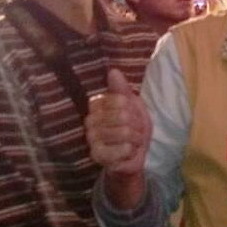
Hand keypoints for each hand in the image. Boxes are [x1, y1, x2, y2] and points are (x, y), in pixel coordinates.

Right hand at [86, 69, 151, 206]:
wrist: (133, 156)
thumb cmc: (133, 128)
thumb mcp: (132, 105)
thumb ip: (122, 89)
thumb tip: (113, 71)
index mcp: (96, 105)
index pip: (120, 99)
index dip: (133, 108)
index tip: (134, 115)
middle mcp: (89, 121)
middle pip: (123, 116)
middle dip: (137, 125)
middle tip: (136, 131)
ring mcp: (91, 139)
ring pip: (124, 132)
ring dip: (136, 138)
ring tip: (133, 142)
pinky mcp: (97, 155)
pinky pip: (123, 149)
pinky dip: (131, 151)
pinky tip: (127, 152)